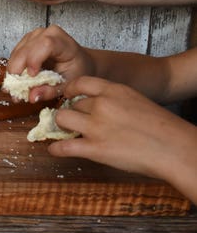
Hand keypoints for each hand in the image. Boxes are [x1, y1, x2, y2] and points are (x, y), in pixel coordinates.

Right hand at [7, 25, 94, 101]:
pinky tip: (18, 78)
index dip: (34, 60)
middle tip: (16, 89)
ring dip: (14, 71)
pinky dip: (14, 68)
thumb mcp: (68, 84)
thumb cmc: (76, 70)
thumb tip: (32, 97)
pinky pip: (14, 54)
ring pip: (16, 53)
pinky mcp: (26, 40)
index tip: (31, 76)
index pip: (45, 44)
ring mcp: (34, 35)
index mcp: (62, 41)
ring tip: (18, 86)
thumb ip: (50, 91)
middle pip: (25, 49)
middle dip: (18, 70)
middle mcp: (46, 34)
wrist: (78, 61)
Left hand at [50, 77, 196, 191]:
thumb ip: (114, 100)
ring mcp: (96, 127)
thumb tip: (94, 105)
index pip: (80, 82)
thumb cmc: (161, 127)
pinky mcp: (94, 149)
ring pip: (61, 119)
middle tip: (75, 123)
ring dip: (61, 127)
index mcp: (114, 90)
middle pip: (71, 104)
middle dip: (72, 114)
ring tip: (67, 133)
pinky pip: (62, 146)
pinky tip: (56, 150)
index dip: (70, 90)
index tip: (68, 97)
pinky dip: (55, 149)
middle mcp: (102, 105)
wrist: (175, 149)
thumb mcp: (136, 100)